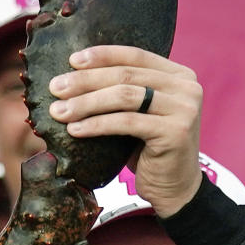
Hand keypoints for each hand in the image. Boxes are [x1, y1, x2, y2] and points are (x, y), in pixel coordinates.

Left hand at [48, 46, 202, 216]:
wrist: (174, 189)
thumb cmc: (150, 151)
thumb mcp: (140, 114)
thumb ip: (125, 92)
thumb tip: (75, 75)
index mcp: (179, 75)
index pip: (136, 55)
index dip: (102, 56)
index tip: (72, 60)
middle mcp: (188, 88)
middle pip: (127, 76)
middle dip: (86, 81)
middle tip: (56, 87)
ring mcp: (184, 109)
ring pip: (125, 97)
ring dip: (87, 103)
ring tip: (60, 111)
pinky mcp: (175, 132)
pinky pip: (126, 122)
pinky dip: (97, 125)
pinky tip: (75, 130)